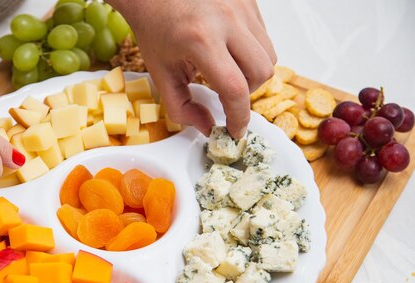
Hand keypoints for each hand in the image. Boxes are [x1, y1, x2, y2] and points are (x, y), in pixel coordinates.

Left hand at [108, 0, 276, 138]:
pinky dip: (250, 51)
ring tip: (226, 70)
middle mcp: (227, 20)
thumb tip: (207, 127)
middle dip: (247, 92)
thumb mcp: (160, 74)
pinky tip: (228, 50)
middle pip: (262, 73)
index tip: (235, 129)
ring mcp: (241, 7)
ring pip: (269, 55)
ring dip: (251, 72)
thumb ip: (181, 107)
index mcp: (201, 40)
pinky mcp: (249, 0)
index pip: (235, 89)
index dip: (238, 116)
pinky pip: (263, 37)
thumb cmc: (155, 29)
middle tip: (225, 93)